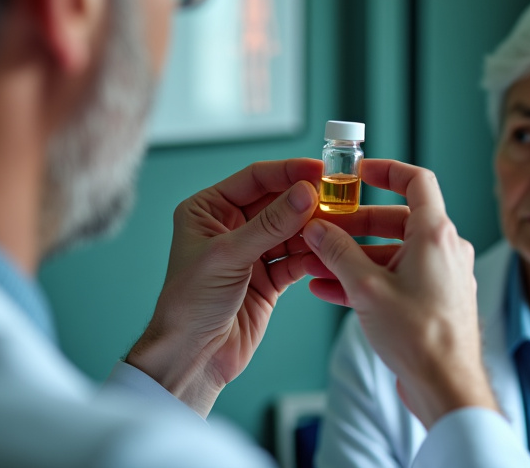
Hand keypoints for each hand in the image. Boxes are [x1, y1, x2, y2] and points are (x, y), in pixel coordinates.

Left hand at [125, 159, 322, 416]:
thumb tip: (304, 193)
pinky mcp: (269, 278)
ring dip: (314, 230)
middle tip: (338, 198)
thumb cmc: (190, 304)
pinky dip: (313, 257)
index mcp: (208, 210)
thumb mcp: (229, 256)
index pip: (254, 179)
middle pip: (278, 203)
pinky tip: (328, 254)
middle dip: (306, 202)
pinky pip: (297, 259)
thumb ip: (270, 224)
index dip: (288, 172)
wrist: (193, 357)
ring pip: (292, 231)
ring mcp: (251, 253)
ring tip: (339, 227)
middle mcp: (230, 227)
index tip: (319, 171)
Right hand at [302, 159, 498, 427]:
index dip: (387, 170)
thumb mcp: (367, 288)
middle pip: (396, 219)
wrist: (446, 385)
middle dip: (354, 224)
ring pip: (391, 253)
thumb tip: (318, 230)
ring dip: (353, 256)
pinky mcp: (432, 300)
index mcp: (436, 235)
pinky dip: (365, 279)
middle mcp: (444, 250)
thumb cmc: (421, 337)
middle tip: (323, 226)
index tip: (360, 172)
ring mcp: (440, 275)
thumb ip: (338, 252)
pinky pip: (395, 278)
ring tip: (315, 262)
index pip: (417, 181)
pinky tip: (328, 288)